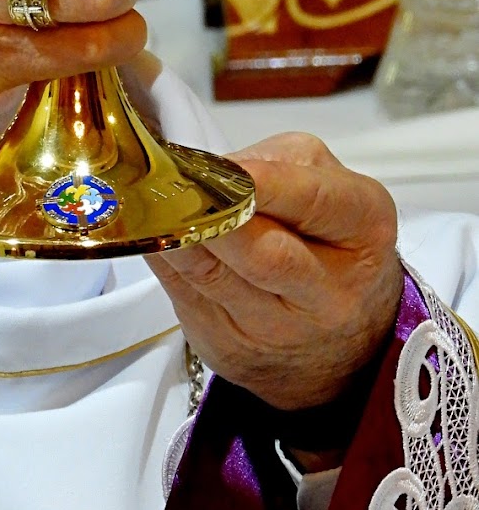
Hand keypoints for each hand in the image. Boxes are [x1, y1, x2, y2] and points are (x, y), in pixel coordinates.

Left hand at [146, 133, 403, 414]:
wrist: (340, 341)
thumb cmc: (331, 243)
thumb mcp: (331, 191)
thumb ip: (278, 168)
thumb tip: (207, 165)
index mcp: (363, 228)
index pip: (312, 200)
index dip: (260, 183)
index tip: (217, 166)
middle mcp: (328, 288)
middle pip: (263, 253)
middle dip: (212, 218)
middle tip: (174, 186)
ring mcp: (276, 327)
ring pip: (212, 276)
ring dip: (172, 236)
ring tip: (148, 205)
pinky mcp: (229, 345)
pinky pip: (183, 294)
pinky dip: (160, 259)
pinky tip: (146, 233)